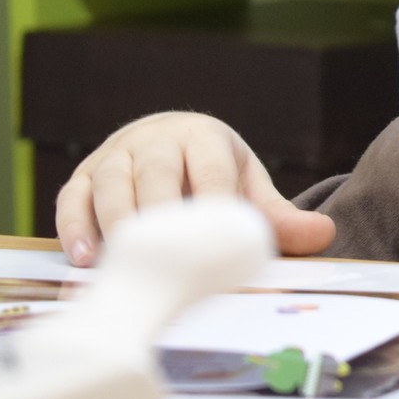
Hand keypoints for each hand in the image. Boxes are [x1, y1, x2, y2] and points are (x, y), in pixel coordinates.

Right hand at [54, 111, 334, 266]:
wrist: (166, 142)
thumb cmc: (212, 175)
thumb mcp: (246, 186)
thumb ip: (278, 215)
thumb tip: (325, 234)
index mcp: (205, 137)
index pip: (210, 168)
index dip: (212, 201)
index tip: (215, 237)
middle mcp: (156, 140)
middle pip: (155, 173)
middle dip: (159, 212)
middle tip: (164, 255)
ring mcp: (116, 156)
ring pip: (111, 184)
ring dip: (115, 223)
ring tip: (121, 261)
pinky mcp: (83, 176)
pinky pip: (73, 198)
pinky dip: (76, 227)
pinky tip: (86, 259)